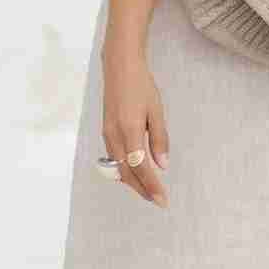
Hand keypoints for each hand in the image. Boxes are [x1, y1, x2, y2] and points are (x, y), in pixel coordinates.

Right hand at [100, 32, 169, 208]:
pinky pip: (114, 158)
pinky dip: (125, 170)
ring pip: (118, 168)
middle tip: (158, 200)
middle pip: (127, 173)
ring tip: (149, 191)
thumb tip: (162, 165)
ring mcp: (108, 135)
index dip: (152, 186)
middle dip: (142, 190)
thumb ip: (159, 138)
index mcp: (129, 131)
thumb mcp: (156, 111)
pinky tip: (136, 173)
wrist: (120, 67)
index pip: (141, 167)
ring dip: (133, 182)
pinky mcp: (106, 132)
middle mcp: (115, 136)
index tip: (162, 199)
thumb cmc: (141, 86)